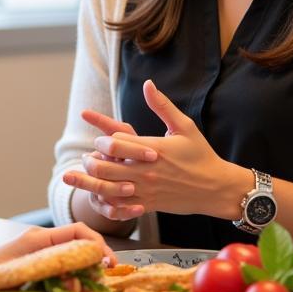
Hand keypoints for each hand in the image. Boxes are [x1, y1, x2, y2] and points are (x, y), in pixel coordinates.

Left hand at [0, 223, 115, 291]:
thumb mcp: (15, 274)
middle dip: (95, 263)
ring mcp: (39, 256)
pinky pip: (60, 272)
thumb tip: (76, 285)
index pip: (79, 231)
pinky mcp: (35, 269)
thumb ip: (45, 277)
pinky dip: (71, 283)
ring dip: (84, 275)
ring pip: (72, 260)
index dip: (98, 245)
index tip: (109, 265)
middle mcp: (42, 244)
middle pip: (80, 246)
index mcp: (39, 238)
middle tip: (104, 284)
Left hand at [63, 80, 246, 221]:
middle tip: (87, 156)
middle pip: (106, 166)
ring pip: (108, 189)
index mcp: (153, 149)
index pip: (116, 143)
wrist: (216, 188)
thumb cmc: (201, 155)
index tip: (102, 138)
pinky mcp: (148, 205)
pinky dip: (106, 202)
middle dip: (91, 160)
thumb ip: (162, 105)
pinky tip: (97, 198)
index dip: (104, 139)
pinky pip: (120, 208)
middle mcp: (146, 171)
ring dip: (90, 182)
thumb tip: (147, 83)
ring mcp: (146, 190)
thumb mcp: (184, 126)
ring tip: (76, 176)